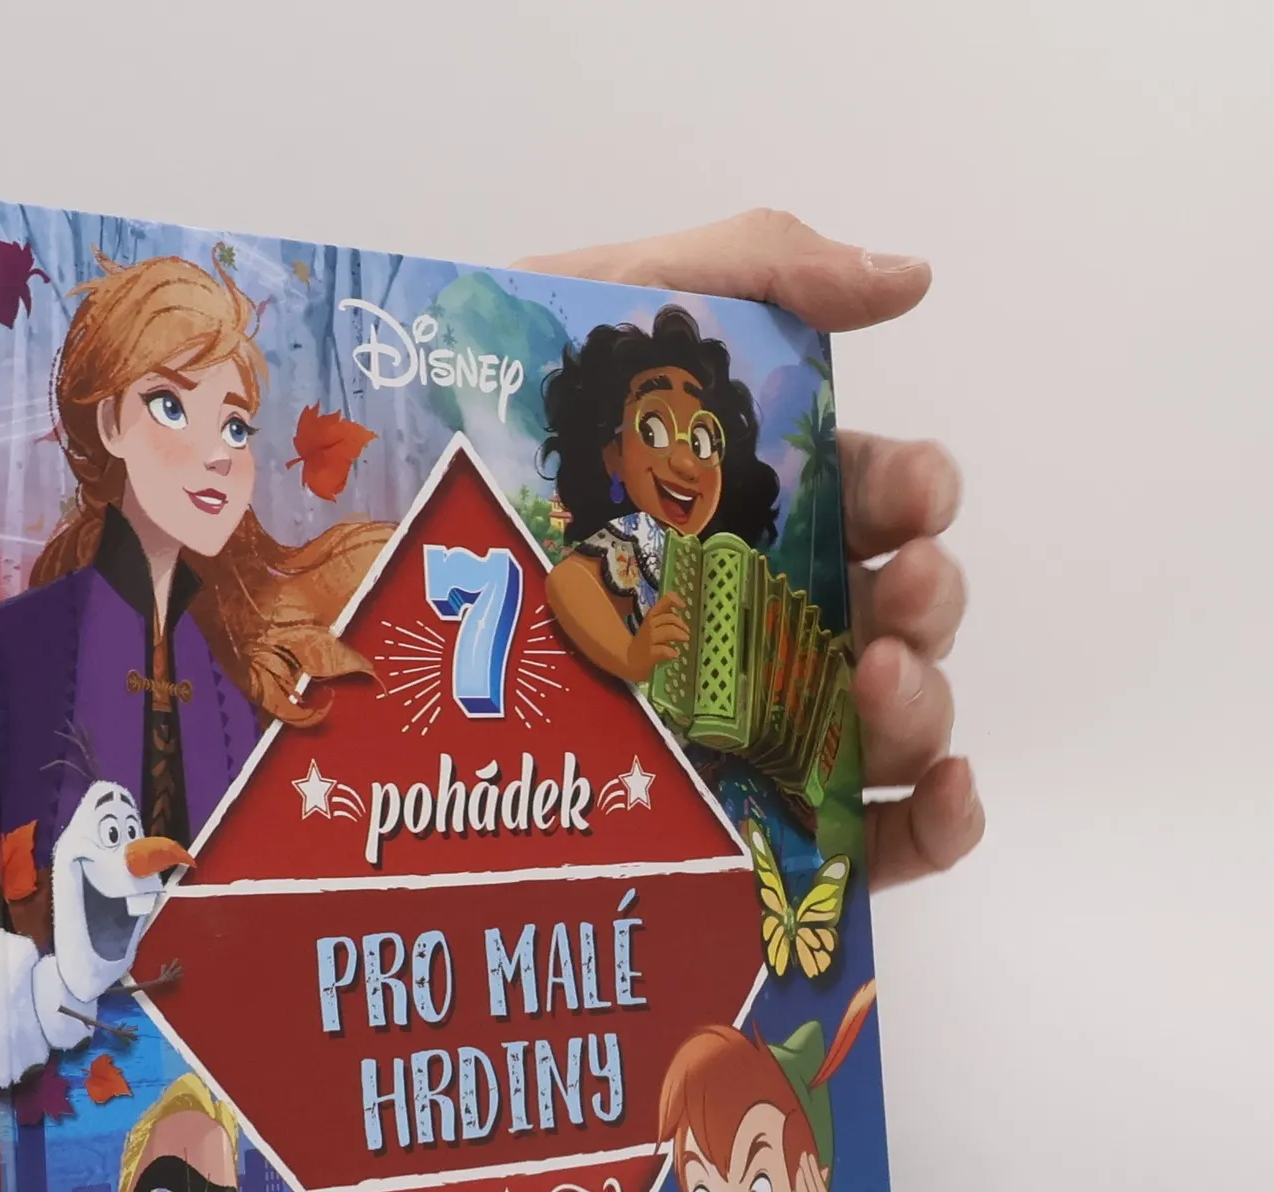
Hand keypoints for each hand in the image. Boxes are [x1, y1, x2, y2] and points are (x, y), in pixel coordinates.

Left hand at [515, 211, 982, 887]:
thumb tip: (907, 279)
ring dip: (925, 705)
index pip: (870, 499)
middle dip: (925, 602)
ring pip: (882, 728)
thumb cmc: (459, 419)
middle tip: (895, 598)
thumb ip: (752, 272)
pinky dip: (927, 824)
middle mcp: (743, 614)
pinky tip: (939, 795)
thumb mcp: (601, 305)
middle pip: (892, 617)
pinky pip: (850, 839)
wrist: (334, 537)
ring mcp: (728, 721)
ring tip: (879, 681)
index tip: (912, 498)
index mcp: (736, 504)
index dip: (915, 495)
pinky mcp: (709, 819)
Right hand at [635, 593, 688, 672]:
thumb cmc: (646, 640)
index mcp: (652, 614)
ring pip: (669, 631)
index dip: (675, 601)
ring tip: (685, 639)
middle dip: (681, 625)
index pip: (665, 600)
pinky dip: (672, 652)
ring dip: (680, 635)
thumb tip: (682, 615)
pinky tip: (675, 654)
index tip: (683, 606)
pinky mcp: (650, 654)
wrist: (630, 659)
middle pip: (670, 618)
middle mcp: (650, 624)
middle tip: (686, 633)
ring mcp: (649, 639)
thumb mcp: (654, 625)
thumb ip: (667, 617)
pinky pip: (664, 650)